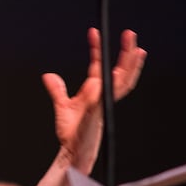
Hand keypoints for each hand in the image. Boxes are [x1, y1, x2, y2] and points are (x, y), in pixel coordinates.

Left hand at [42, 28, 145, 173]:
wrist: (71, 153)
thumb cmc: (72, 133)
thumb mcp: (63, 107)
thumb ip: (58, 90)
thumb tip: (48, 75)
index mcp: (96, 92)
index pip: (99, 65)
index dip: (98, 49)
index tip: (93, 32)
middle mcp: (104, 96)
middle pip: (120, 71)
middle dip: (126, 53)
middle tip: (129, 34)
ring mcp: (104, 105)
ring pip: (122, 82)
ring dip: (130, 66)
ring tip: (136, 49)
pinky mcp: (100, 114)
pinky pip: (107, 98)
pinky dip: (112, 85)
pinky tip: (115, 72)